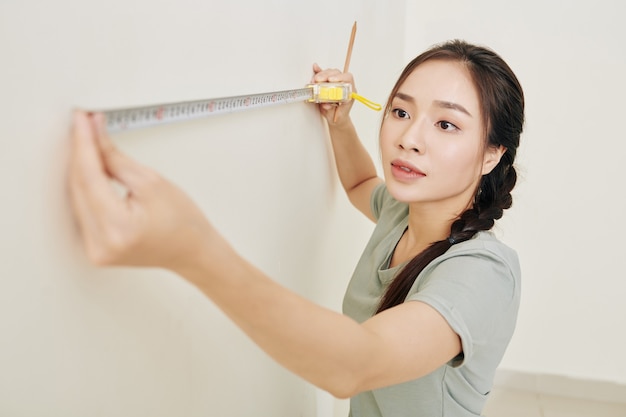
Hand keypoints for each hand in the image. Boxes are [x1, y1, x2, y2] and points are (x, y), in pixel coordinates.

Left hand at [68, 111, 218, 272]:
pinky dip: (85, 188)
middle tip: (85, 125)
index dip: (84, 144)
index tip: (81, 121)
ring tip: (89, 143)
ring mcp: (95, 249)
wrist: (193, 251)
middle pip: (78, 187)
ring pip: (76, 197)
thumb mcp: (151, 182)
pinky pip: (81, 211)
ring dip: (81, 168)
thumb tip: (95, 134)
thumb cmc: (183, 222)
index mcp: (118, 227)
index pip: (89, 176)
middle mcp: (101, 243)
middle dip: (81, 153)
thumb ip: (116, 157)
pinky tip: (88, 169)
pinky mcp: (94, 248)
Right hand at [311, 63, 355, 125]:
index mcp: (349, 92)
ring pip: (330, 73)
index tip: (331, 80)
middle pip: (337, 73)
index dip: (340, 77)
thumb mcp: (335, 114)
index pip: (348, 78)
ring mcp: (336, 83)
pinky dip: (319, 72)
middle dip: (326, 75)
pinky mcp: (328, 83)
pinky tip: (316, 68)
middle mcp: (344, 85)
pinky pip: (324, 75)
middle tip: (318, 80)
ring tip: (314, 80)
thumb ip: (331, 109)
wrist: (336, 118)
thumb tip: (326, 104)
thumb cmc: (339, 115)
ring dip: (321, 75)